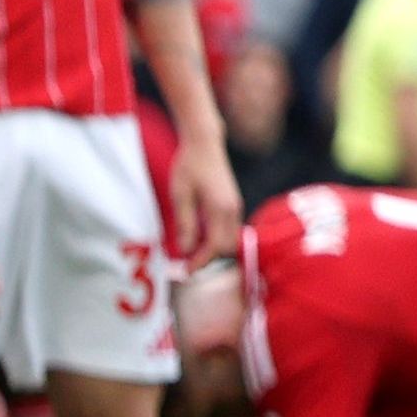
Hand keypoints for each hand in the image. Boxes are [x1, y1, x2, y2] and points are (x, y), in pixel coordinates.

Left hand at [165, 138, 243, 272]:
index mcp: (220, 209)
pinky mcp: (232, 203)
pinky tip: (199, 237)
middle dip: (208, 259)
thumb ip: (185, 224)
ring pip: (230, 240)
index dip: (201, 262)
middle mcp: (233, 210)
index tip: (185, 272)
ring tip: (190, 253)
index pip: (215, 246)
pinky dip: (216, 239)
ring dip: (213, 249)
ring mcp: (235, 206)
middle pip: (226, 247)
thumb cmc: (189, 166)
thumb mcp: (180, 196)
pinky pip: (228, 230)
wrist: (204, 144)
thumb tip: (186, 251)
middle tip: (186, 265)